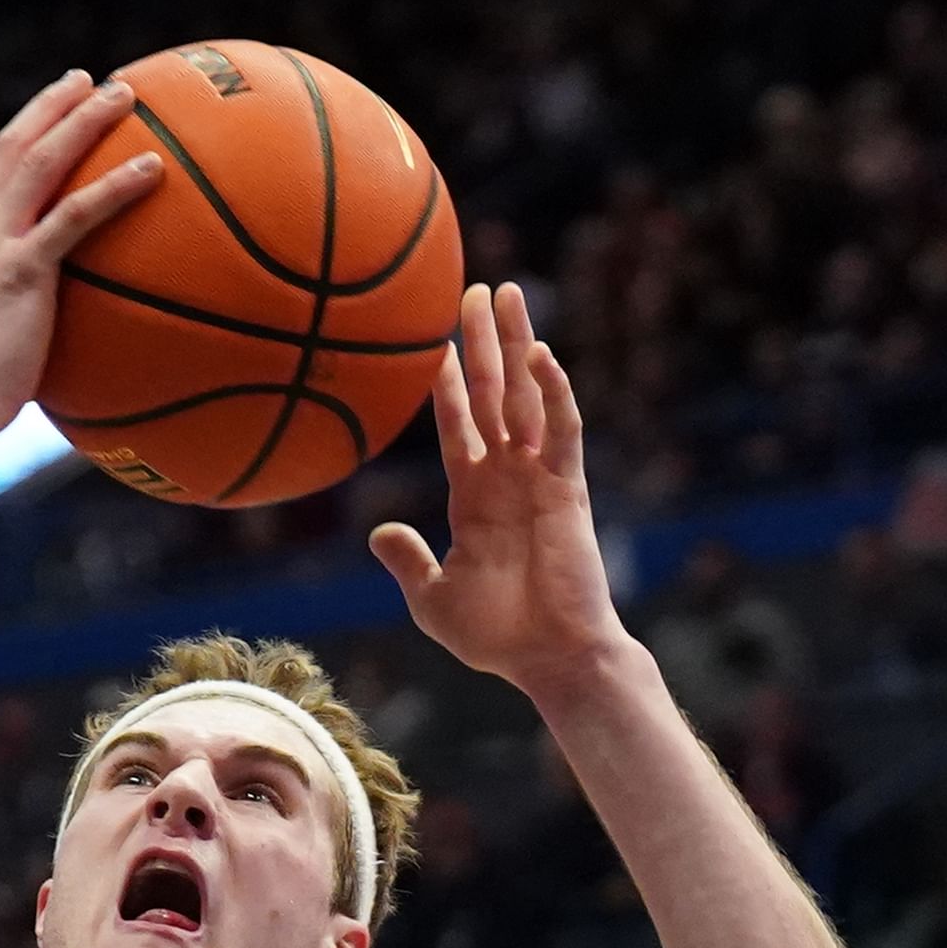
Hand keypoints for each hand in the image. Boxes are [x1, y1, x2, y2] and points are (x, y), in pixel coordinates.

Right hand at [0, 73, 161, 440]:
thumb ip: (7, 328)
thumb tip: (36, 347)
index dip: (14, 146)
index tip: (42, 123)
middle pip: (10, 148)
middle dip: (48, 107)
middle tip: (87, 81)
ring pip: (40, 162)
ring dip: (82, 121)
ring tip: (123, 96)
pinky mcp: (21, 271)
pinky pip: (74, 215)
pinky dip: (114, 185)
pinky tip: (152, 170)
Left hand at [369, 284, 633, 700]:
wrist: (547, 657)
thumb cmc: (497, 634)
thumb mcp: (434, 598)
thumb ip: (410, 561)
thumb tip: (379, 532)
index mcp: (475, 496)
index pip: (460, 425)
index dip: (449, 384)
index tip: (438, 344)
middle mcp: (508, 476)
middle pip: (495, 394)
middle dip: (484, 343)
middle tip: (474, 290)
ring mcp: (539, 476)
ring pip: (527, 395)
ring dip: (517, 344)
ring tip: (507, 294)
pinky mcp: (567, 487)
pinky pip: (562, 429)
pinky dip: (553, 391)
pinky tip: (539, 354)